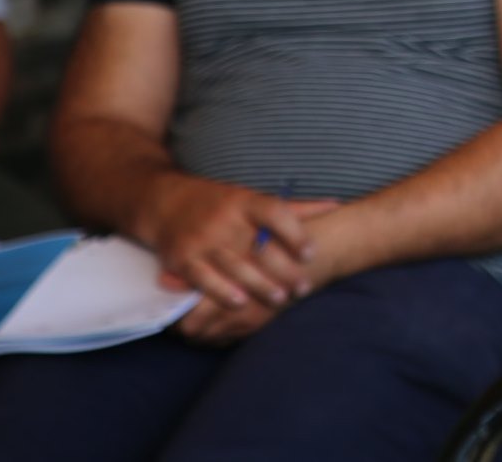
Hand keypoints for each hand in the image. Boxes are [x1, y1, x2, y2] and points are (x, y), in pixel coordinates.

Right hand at [166, 198, 341, 344]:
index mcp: (244, 202)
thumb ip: (294, 208)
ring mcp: (202, 239)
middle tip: (304, 288)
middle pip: (257, 247)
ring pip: (233, 265)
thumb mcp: (253, 199)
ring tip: (280, 299)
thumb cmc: (220, 204)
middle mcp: (224, 220)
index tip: (311, 253)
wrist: (165, 203)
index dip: (294, 233)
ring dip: (257, 284)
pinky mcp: (182, 258)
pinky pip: (202, 278)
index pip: (274, 212)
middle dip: (283, 270)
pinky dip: (220, 291)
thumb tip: (336, 205)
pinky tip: (239, 303)